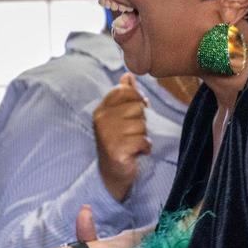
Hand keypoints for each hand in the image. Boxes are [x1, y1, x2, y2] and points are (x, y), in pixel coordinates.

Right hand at [94, 72, 151, 202]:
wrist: (113, 173)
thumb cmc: (120, 142)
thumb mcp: (120, 116)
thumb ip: (124, 95)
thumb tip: (128, 75)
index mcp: (102, 109)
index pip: (126, 91)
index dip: (137, 101)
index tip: (135, 114)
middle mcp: (101, 120)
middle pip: (137, 107)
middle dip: (142, 121)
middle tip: (132, 133)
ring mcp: (107, 135)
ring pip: (142, 124)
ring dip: (143, 135)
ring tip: (133, 143)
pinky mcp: (116, 149)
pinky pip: (143, 140)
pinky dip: (145, 148)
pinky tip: (137, 152)